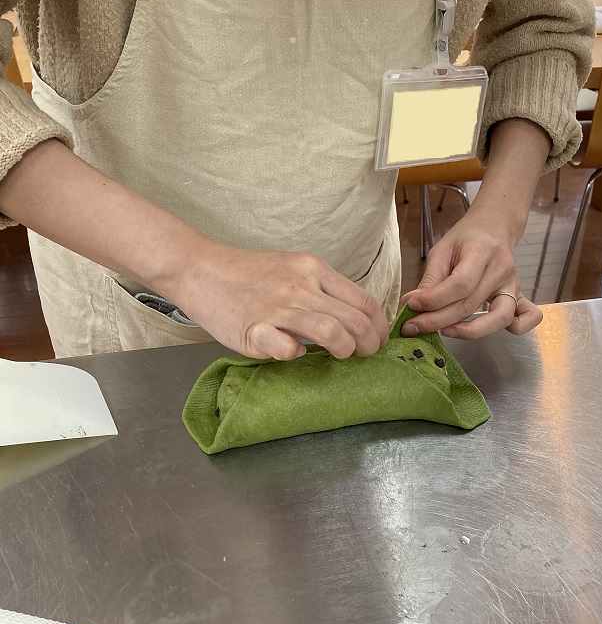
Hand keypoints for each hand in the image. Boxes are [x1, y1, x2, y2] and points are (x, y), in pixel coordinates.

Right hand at [176, 243, 388, 360]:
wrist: (200, 269)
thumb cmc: (248, 273)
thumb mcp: (293, 268)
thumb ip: (321, 289)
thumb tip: (353, 319)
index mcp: (314, 269)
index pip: (363, 301)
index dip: (379, 326)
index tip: (378, 340)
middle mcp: (300, 286)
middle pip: (354, 320)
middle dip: (369, 344)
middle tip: (365, 354)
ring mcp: (278, 307)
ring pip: (331, 332)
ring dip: (344, 350)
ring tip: (341, 356)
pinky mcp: (255, 329)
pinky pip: (288, 349)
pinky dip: (296, 355)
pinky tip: (294, 353)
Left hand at [400, 218, 542, 338]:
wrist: (494, 227)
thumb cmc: (466, 238)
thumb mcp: (442, 250)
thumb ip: (430, 279)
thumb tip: (411, 305)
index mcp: (482, 250)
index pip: (460, 284)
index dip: (434, 300)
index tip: (411, 307)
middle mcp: (501, 269)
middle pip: (471, 304)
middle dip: (438, 320)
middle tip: (413, 327)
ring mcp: (513, 285)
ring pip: (498, 318)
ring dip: (469, 331)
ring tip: (444, 331)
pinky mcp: (519, 296)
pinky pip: (527, 317)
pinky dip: (517, 329)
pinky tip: (488, 329)